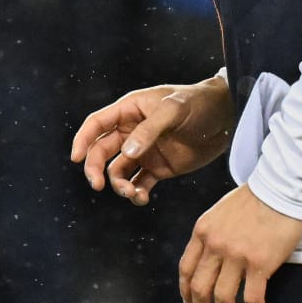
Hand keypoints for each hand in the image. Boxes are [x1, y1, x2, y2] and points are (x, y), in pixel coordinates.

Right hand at [70, 77, 234, 204]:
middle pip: (102, 152)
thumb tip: (128, 152)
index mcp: (130, 110)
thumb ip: (150, 130)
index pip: (97, 123)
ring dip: (118, 185)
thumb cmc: (198, 103)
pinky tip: (142, 198)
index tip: (75, 158)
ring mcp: (144, 151)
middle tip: (98, 185)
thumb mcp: (174, 110)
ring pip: (118, 171)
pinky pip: (138, 183)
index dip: (83, 139)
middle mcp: (132, 131)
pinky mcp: (158, 168)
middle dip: (96, 169)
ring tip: (132, 194)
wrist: (226, 117)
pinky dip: (136, 193)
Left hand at [178, 184, 301, 302]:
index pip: (186, 270)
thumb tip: (210, 260)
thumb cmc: (255, 197)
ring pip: (223, 299)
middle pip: (199, 289)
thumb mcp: (220, 212)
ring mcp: (237, 255)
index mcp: (203, 231)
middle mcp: (215, 245)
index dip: (186, 293)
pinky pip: (252, 299)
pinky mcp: (260, 263)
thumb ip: (211, 235)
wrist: (281, 185)